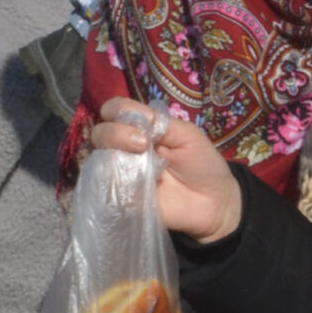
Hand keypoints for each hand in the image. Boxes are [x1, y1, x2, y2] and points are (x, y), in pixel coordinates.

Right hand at [86, 99, 239, 241]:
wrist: (213, 203)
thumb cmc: (203, 164)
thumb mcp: (187, 135)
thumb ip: (161, 122)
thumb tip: (134, 115)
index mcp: (142, 129)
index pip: (115, 110)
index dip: (117, 109)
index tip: (142, 120)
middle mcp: (125, 148)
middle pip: (101, 133)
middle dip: (117, 133)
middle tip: (144, 144)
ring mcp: (122, 172)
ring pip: (99, 158)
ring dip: (115, 156)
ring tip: (141, 165)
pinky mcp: (122, 196)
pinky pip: (106, 187)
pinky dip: (116, 181)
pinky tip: (135, 183)